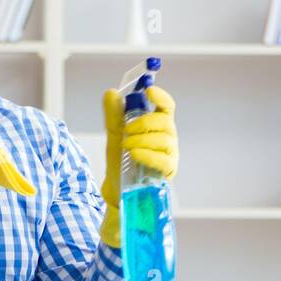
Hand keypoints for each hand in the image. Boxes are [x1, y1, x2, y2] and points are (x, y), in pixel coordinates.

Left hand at [99, 85, 178, 248]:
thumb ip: (113, 115)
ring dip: (143, 139)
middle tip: (126, 129)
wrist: (116, 190)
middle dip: (145, 122)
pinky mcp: (167, 172)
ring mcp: (169, 155)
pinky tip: (134, 154)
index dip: (161, 97)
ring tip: (125, 144)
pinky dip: (147, 155)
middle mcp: (167, 138)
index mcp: (157, 125)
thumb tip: (110, 93)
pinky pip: (162, 161)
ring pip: (165, 140)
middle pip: (165, 121)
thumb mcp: (113, 136)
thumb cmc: (120, 162)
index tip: (149, 90)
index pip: (167, 106)